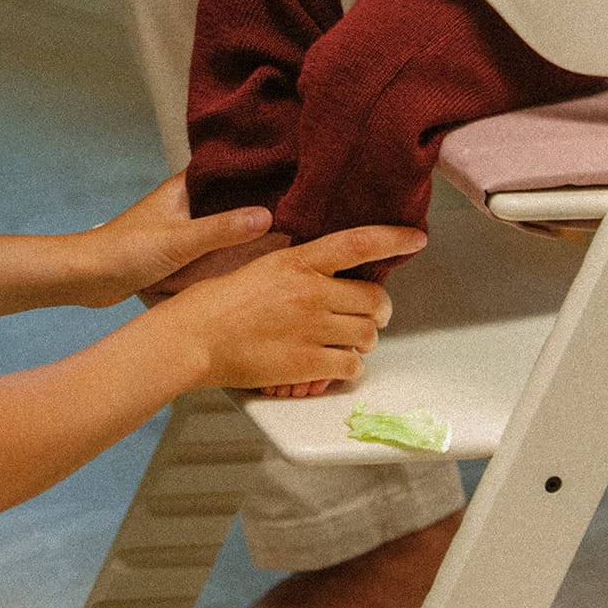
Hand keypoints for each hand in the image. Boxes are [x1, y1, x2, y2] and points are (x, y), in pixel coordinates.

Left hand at [75, 174, 278, 308]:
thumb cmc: (124, 252)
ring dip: (246, 224)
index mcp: (184, 186)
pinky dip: (231, 246)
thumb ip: (223, 230)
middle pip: (231, 194)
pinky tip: (253, 254)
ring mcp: (181, 224)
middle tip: (301, 203)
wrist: (85, 277)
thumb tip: (270, 216)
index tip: (295, 171)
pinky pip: (213, 242)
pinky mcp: (177, 248)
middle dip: (260, 198)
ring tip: (288, 226)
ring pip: (223, 219)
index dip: (261, 168)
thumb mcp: (181, 241)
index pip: (230, 168)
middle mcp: (185, 200)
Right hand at [166, 224, 424, 392]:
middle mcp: (311, 292)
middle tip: (365, 317)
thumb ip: (297, 269)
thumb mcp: (259, 267)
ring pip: (368, 336)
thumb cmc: (214, 304)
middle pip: (375, 300)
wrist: (192, 338)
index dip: (393, 239)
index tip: (415, 239)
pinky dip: (348, 367)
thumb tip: (327, 275)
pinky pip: (352, 366)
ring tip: (342, 342)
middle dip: (376, 311)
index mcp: (297, 262)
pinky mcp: (307, 363)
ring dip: (362, 341)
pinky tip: (331, 364)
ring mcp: (311, 329)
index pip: (358, 243)